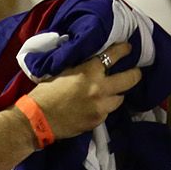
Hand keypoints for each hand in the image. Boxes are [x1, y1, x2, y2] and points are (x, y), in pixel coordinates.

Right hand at [20, 41, 141, 140]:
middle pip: (131, 78)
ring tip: (109, 94)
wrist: (36, 120)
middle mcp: (100, 87)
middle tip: (133, 72)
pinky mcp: (98, 120)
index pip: (114, 55)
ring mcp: (102, 106)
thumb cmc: (44, 93)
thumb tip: (93, 62)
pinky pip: (107, 112)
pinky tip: (93, 108)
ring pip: (121, 97)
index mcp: (89, 71)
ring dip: (116, 95)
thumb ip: (81, 68)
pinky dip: (103, 109)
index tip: (128, 48)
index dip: (124, 50)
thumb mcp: (62, 73)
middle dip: (134, 74)